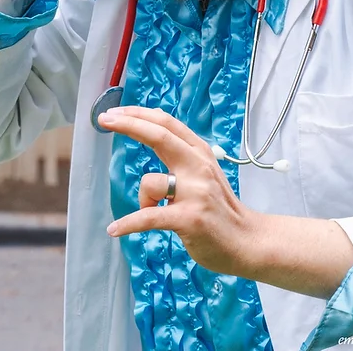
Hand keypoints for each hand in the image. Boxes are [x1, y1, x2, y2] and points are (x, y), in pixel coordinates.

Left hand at [100, 106, 352, 297]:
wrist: (248, 241)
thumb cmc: (219, 208)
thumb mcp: (204, 172)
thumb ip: (181, 154)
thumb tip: (149, 131)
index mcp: (199, 153)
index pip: (166, 124)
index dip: (138, 114)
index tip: (114, 112)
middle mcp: (198, 166)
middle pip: (158, 135)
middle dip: (128, 124)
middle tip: (104, 119)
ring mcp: (195, 192)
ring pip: (150, 182)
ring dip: (142, 200)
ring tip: (152, 212)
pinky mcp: (189, 219)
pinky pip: (149, 218)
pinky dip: (128, 224)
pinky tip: (114, 230)